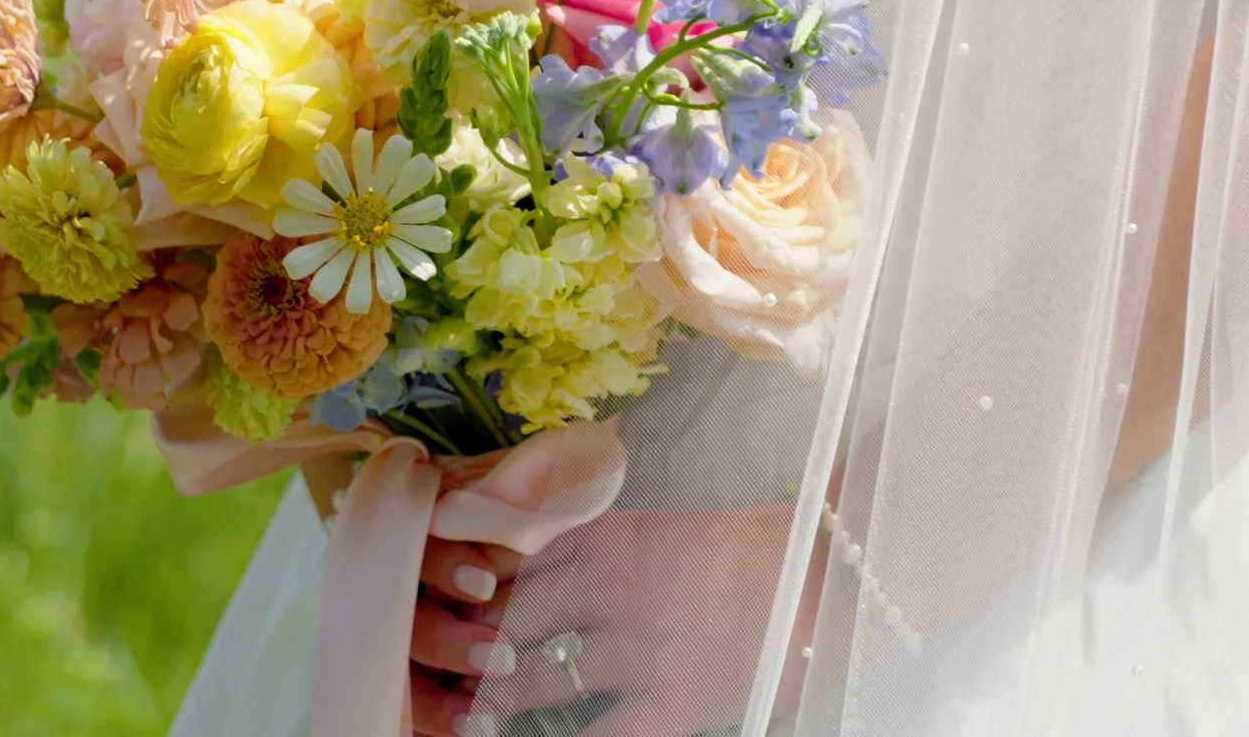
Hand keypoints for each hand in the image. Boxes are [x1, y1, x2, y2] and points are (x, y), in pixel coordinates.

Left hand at [410, 505, 792, 736]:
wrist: (827, 581)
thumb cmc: (736, 556)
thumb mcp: (649, 530)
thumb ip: (581, 538)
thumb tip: (505, 540)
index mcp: (603, 534)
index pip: (501, 553)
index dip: (454, 581)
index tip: (421, 599)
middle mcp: (609, 585)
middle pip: (502, 618)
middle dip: (459, 648)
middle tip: (422, 672)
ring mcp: (638, 647)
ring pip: (531, 681)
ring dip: (488, 704)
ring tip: (458, 722)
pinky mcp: (670, 704)